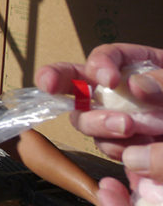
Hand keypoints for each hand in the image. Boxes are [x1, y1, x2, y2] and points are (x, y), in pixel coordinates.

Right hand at [35, 44, 162, 160]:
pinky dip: (116, 147)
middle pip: (76, 84)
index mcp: (136, 64)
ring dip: (100, 124)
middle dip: (70, 88)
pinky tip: (135, 149)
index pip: (104, 56)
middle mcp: (118, 90)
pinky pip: (106, 145)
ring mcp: (118, 117)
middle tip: (79, 99)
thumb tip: (135, 85)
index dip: (97, 64)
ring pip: (86, 119)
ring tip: (128, 129)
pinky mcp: (125, 146)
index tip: (106, 78)